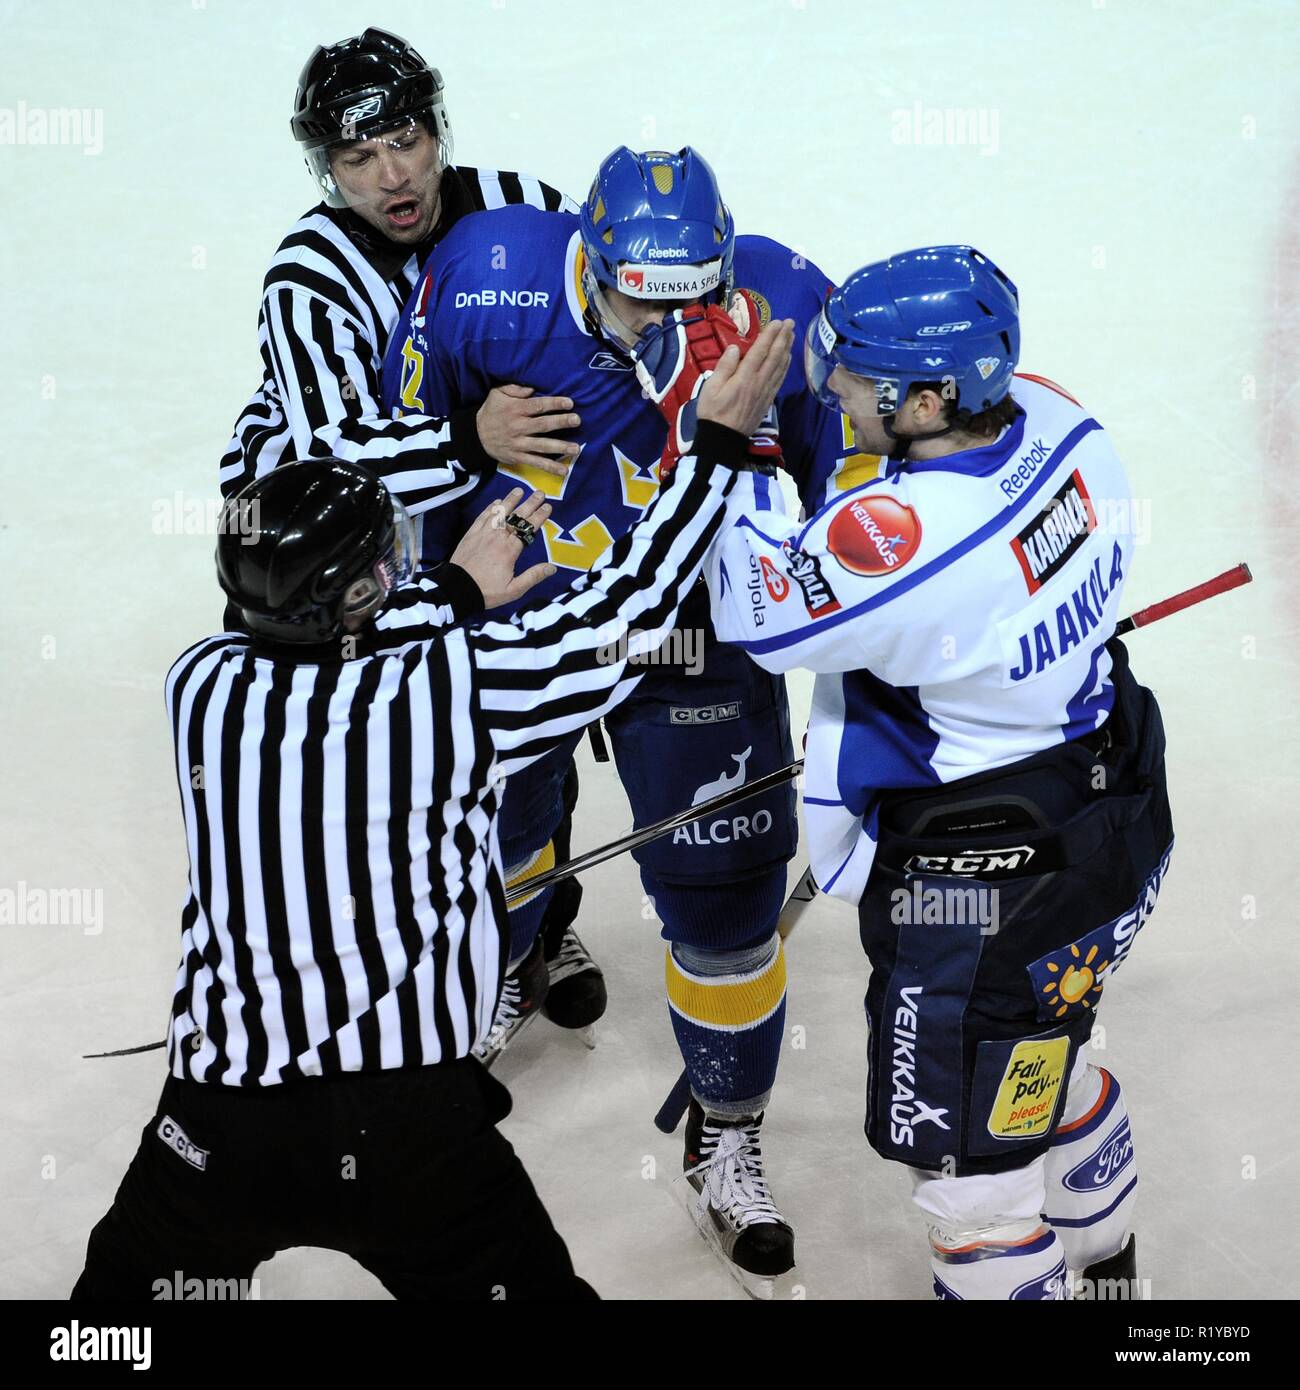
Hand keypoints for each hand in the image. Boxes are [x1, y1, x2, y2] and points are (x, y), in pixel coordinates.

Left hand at [449, 487, 556, 608]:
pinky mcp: (471, 534)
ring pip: (499, 512)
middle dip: (530, 503)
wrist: (457, 590)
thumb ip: (533, 577)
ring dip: (510, 500)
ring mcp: (483, 534)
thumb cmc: (486, 591)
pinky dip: (491, 507)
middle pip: (516, 517)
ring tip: (519, 490)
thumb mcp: (514, 590)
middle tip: (540, 492)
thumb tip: (552, 567)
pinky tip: (497, 501)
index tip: (548, 506)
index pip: (528, 528)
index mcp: (510, 550)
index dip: (539, 516)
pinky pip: (483, 517)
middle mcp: (497, 537)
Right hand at [475, 385, 581, 476]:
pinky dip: (550, 467)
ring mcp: (519, 444)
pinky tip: (564, 471)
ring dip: (560, 447)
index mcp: (516, 410)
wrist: (475, 436)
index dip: (554, 404)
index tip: (570, 403)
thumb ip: (515, 388)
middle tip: (577, 420)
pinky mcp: (518, 457)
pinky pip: (536, 463)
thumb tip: (533, 388)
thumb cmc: (491, 412)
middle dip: (561, 422)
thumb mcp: (497, 394)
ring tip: (576, 449)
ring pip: (542, 446)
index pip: (538, 406)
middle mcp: (519, 427)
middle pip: (543, 425)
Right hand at [697, 317, 794, 437]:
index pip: (760, 351)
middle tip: (790, 322)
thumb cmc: (713, 412)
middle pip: (774, 356)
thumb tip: (736, 348)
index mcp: (744, 377)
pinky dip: (785, 367)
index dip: (770, 335)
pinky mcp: (767, 401)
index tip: (778, 321)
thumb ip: (724, 366)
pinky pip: (779, 380)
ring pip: (780, 367)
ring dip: (787, 349)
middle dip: (783, 337)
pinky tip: (788, 359)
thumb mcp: (711, 388)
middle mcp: (759, 382)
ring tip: (792, 335)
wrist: (723, 439)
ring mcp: (765, 392)